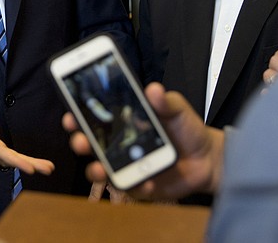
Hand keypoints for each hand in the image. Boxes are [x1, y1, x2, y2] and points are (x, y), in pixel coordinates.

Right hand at [0, 86, 54, 174]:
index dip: (14, 159)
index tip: (29, 166)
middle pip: (8, 158)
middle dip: (28, 164)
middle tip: (47, 168)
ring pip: (9, 159)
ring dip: (27, 163)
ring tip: (46, 167)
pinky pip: (7, 156)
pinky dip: (20, 161)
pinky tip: (31, 164)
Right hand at [64, 83, 223, 201]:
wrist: (207, 158)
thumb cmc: (186, 129)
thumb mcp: (178, 110)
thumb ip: (166, 101)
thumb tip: (153, 89)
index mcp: (122, 122)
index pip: (93, 118)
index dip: (77, 116)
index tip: (70, 115)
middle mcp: (118, 144)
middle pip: (89, 144)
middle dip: (79, 142)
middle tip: (82, 140)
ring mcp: (126, 166)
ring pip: (100, 170)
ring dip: (96, 170)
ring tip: (101, 168)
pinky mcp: (139, 185)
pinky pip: (130, 187)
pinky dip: (137, 185)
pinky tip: (148, 181)